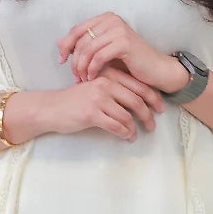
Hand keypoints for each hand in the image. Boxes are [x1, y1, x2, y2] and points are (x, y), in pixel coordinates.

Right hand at [48, 68, 165, 140]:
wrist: (51, 108)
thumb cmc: (74, 101)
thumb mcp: (94, 88)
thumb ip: (113, 90)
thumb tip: (137, 101)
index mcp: (108, 76)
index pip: (137, 85)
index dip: (153, 97)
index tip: (160, 107)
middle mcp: (105, 84)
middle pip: (136, 100)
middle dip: (148, 114)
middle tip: (153, 125)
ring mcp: (98, 99)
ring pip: (127, 115)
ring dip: (135, 128)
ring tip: (137, 134)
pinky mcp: (92, 113)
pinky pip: (116, 125)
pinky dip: (124, 133)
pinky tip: (126, 137)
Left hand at [57, 11, 184, 94]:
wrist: (156, 70)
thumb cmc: (129, 62)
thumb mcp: (103, 51)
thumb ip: (84, 46)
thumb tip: (59, 44)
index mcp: (106, 18)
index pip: (77, 30)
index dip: (65, 45)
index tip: (61, 61)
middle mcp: (112, 20)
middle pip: (81, 40)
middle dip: (74, 60)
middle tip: (74, 76)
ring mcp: (119, 30)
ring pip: (88, 49)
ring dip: (82, 67)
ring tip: (82, 79)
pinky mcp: (124, 43)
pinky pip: (99, 57)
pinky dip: (92, 69)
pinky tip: (92, 78)